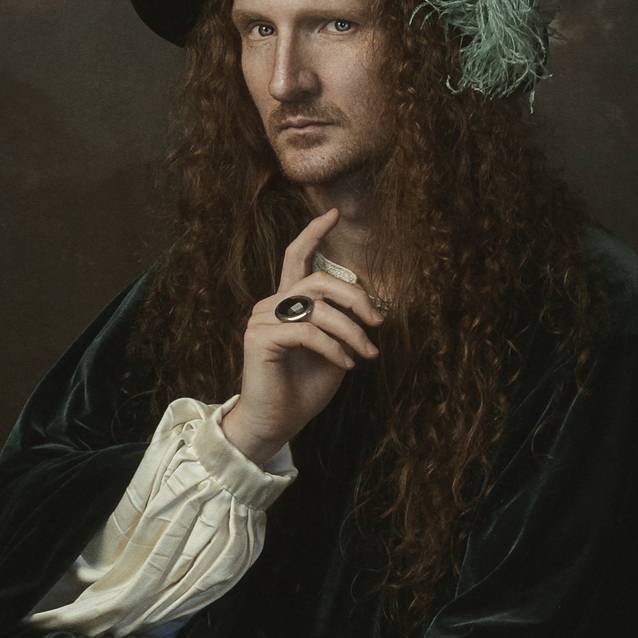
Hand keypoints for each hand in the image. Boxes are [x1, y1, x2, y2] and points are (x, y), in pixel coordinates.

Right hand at [220, 208, 384, 464]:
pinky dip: (333, 347)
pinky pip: (307, 332)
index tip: (333, 214)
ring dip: (350, 330)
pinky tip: (346, 364)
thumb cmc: (303, 389)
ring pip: (317, 308)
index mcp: (287, 303)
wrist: (276, 422)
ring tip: (366, 354)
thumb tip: (368, 311)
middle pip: (319, 282)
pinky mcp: (260, 337)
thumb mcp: (334, 352)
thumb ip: (342, 326)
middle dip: (356, 298)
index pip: (297, 257)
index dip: (313, 233)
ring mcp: (261, 319)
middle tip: (378, 323)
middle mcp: (271, 304)